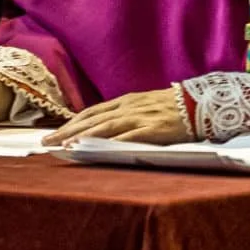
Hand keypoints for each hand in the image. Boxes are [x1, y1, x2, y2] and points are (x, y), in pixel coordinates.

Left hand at [42, 88, 190, 145]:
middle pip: (91, 119)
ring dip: (82, 136)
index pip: (91, 112)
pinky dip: (109, 143)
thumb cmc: (173, 107)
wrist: (201, 104)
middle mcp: (128, 106)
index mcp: (125, 101)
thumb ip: (126, 115)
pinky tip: (96, 149)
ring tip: (64, 146)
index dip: (71, 122)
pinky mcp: (152, 128)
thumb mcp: (144, 106)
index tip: (55, 133)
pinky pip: (127, 136)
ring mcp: (140, 117)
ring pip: (104, 126)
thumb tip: (105, 127)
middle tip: (47, 143)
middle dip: (68, 131)